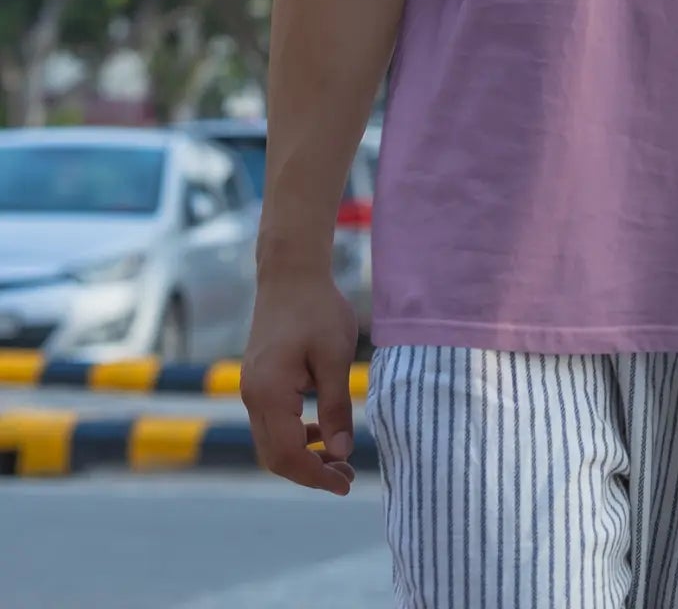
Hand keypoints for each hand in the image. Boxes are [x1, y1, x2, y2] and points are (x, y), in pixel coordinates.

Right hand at [241, 272, 359, 495]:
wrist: (291, 272)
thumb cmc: (317, 309)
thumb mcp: (335, 357)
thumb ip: (336, 406)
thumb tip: (341, 452)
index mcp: (269, 393)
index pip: (288, 455)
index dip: (316, 475)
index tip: (346, 483)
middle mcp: (253, 396)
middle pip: (275, 456)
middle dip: (310, 472)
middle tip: (347, 477)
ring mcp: (252, 388)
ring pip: (272, 441)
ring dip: (303, 455)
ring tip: (340, 459)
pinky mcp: (259, 380)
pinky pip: (273, 422)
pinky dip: (296, 434)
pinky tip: (322, 431)